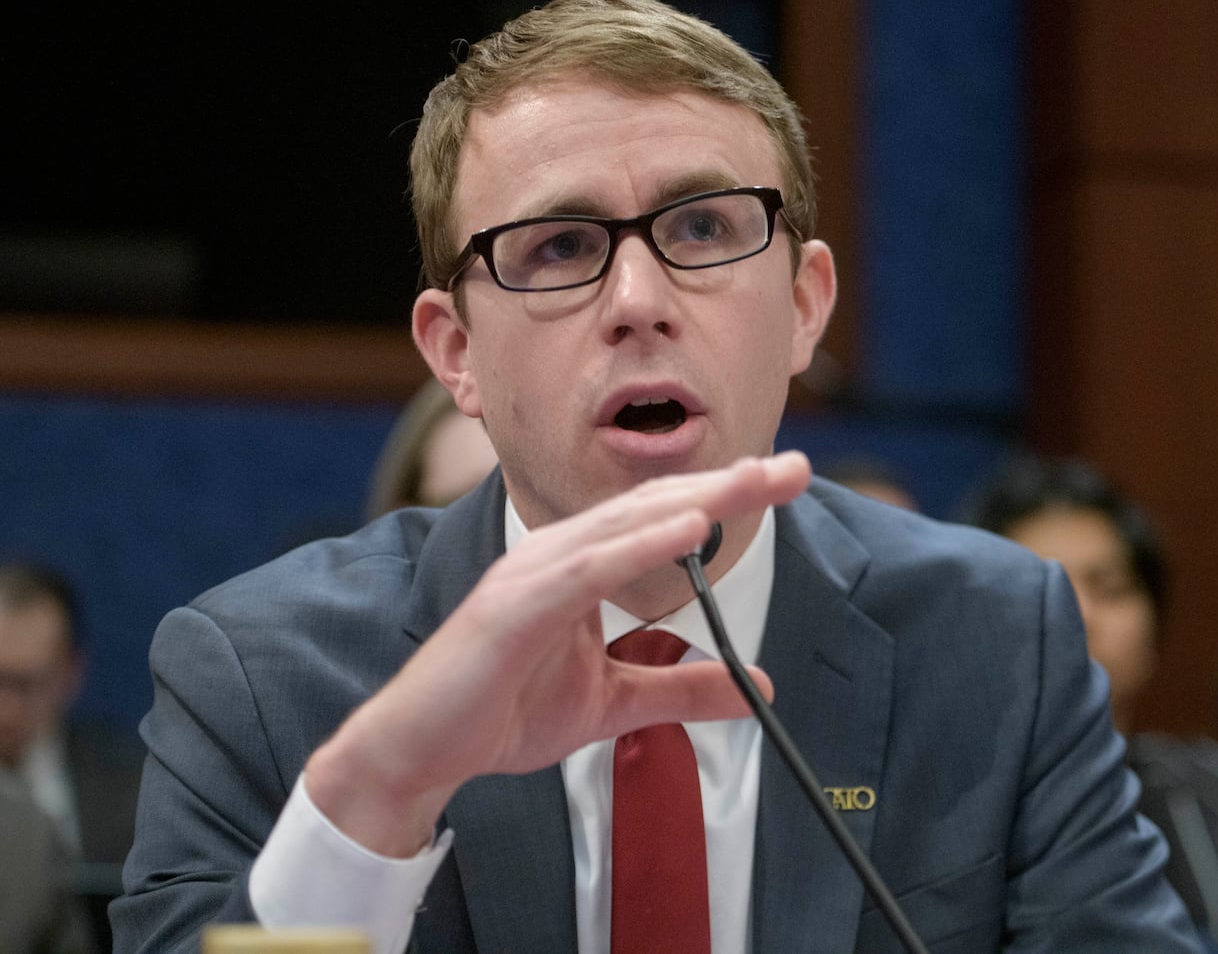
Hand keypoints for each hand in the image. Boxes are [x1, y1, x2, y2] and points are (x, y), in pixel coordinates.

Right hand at [303, 451, 810, 854]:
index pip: (663, 518)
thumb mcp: (614, 705)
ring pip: (625, 524)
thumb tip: (757, 686)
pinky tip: (687, 528)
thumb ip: (682, 689)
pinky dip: (638, 545)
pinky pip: (586, 569)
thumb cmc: (502, 711)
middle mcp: (559, 555)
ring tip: (754, 483)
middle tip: (795, 466)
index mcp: (581, 566)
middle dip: (728, 485)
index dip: (724, 497)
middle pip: (655, 505)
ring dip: (694, 500)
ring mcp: (533, 574)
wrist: (422, 751)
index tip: (786, 479)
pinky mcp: (515, 606)